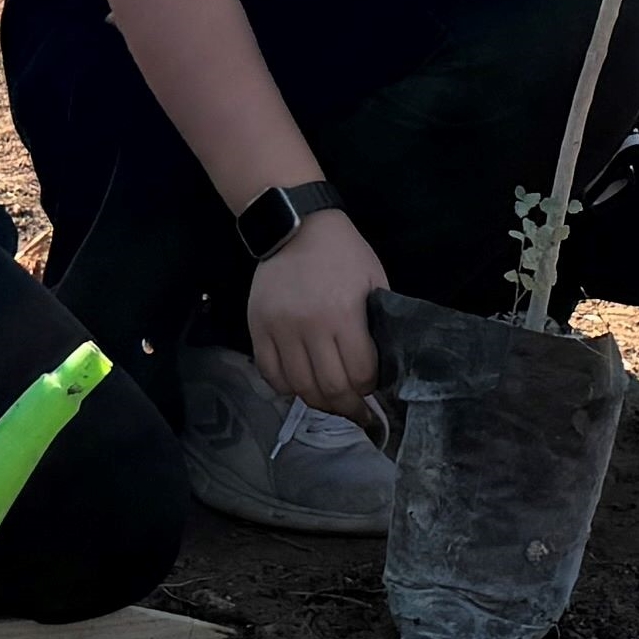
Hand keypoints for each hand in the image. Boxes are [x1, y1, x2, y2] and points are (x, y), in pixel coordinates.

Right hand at [243, 203, 388, 414]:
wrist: (297, 227)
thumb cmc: (344, 254)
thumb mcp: (374, 281)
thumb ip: (376, 324)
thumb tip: (380, 366)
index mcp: (343, 313)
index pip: (359, 372)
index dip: (369, 387)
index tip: (372, 386)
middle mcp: (310, 325)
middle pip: (330, 388)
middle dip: (348, 406)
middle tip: (356, 411)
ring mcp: (280, 328)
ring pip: (299, 387)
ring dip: (318, 401)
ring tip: (329, 402)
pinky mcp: (257, 327)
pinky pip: (270, 373)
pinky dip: (286, 387)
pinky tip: (300, 384)